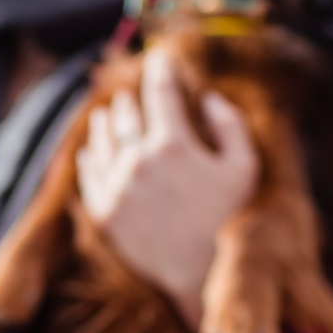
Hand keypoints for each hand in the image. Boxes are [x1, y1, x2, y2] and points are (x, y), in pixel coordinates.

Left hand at [76, 47, 257, 326]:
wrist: (200, 275)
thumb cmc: (228, 219)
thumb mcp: (243, 167)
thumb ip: (229, 125)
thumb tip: (207, 98)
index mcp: (172, 144)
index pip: (161, 93)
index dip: (160, 69)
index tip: (159, 57)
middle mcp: (137, 161)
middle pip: (126, 115)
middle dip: (132, 98)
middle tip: (134, 90)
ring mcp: (116, 187)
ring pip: (102, 142)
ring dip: (105, 123)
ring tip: (107, 113)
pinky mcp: (103, 212)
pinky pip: (89, 176)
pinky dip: (88, 158)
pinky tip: (89, 151)